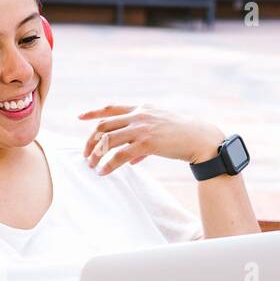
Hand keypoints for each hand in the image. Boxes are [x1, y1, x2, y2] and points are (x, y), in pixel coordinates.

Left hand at [78, 103, 225, 173]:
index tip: (79, 116)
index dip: (93, 112)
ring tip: (91, 165)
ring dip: (96, 154)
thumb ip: (142, 142)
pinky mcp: (147, 143)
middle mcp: (139, 116)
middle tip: (85, 154)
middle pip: (104, 125)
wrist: (200, 137)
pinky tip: (103, 172)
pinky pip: (120, 155)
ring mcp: (142, 128)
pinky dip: (108, 165)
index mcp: (142, 109)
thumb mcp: (160, 131)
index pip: (111, 108)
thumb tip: (130, 160)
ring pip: (108, 140)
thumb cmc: (181, 136)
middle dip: (91, 140)